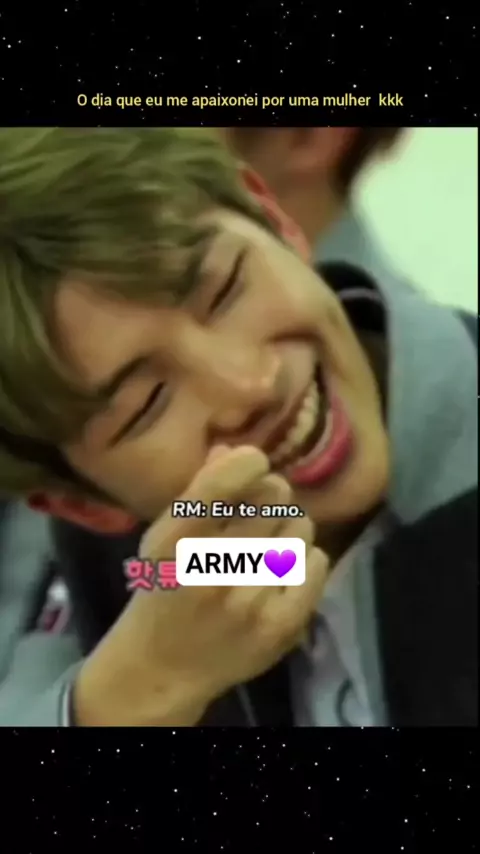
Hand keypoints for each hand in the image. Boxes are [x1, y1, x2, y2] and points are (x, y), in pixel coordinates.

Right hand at [74, 447, 328, 725]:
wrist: (162, 668)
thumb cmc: (163, 590)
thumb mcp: (163, 537)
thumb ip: (198, 492)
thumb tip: (234, 449)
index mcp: (175, 541)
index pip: (225, 480)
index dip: (249, 461)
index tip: (252, 464)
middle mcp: (212, 569)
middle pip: (274, 496)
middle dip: (270, 496)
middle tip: (257, 514)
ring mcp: (249, 600)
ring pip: (300, 526)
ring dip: (288, 528)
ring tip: (268, 546)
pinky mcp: (280, 626)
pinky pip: (316, 563)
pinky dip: (305, 560)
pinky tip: (283, 570)